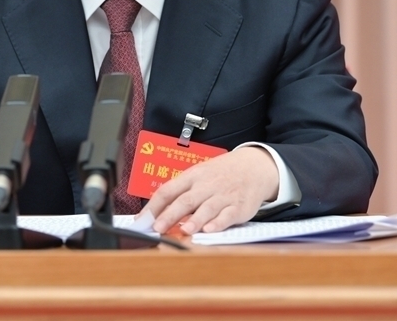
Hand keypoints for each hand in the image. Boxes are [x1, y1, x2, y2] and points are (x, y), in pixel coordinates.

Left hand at [145, 147, 278, 234]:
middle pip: (185, 200)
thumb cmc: (221, 174)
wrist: (254, 166)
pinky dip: (219, 223)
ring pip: (207, 208)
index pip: (168, 190)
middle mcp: (206, 185)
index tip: (142, 220)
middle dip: (170, 215)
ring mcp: (223, 196)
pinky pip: (228, 215)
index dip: (154, 206)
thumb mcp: (200, 175)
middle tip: (157, 228)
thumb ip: (182, 192)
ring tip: (185, 230)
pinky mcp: (239, 206)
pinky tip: (210, 229)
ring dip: (195, 220)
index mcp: (192, 176)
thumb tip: (158, 213)